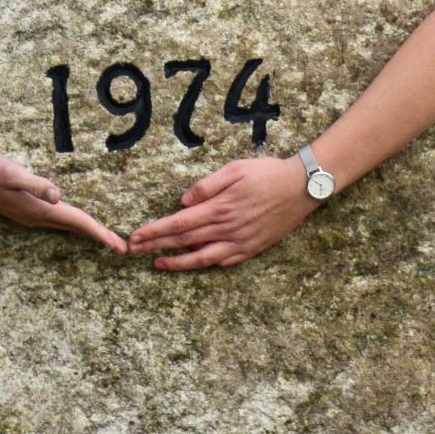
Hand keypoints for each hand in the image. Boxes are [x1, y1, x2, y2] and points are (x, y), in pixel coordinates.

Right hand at [0, 149, 128, 252]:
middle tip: (123, 248)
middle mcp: (37, 217)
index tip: (120, 246)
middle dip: (100, 237)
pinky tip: (75, 222)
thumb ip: (35, 184)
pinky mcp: (25, 210)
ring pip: (66, 227)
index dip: (101, 233)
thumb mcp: (13, 173)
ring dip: (87, 232)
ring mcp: (30, 216)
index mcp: (40, 210)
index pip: (78, 222)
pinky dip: (73, 224)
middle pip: (76, 229)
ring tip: (106, 238)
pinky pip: (56, 222)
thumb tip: (58, 194)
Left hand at [124, 155, 315, 270]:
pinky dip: (205, 264)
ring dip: (176, 262)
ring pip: (201, 257)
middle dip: (156, 246)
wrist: (301, 187)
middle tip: (133, 251)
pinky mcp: (252, 248)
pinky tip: (194, 263)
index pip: (178, 224)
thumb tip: (183, 200)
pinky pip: (224, 261)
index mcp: (219, 208)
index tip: (135, 237)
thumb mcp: (235, 170)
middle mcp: (226, 229)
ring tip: (157, 263)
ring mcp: (239, 242)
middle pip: (183, 241)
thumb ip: (207, 186)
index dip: (154, 231)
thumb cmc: (267, 173)